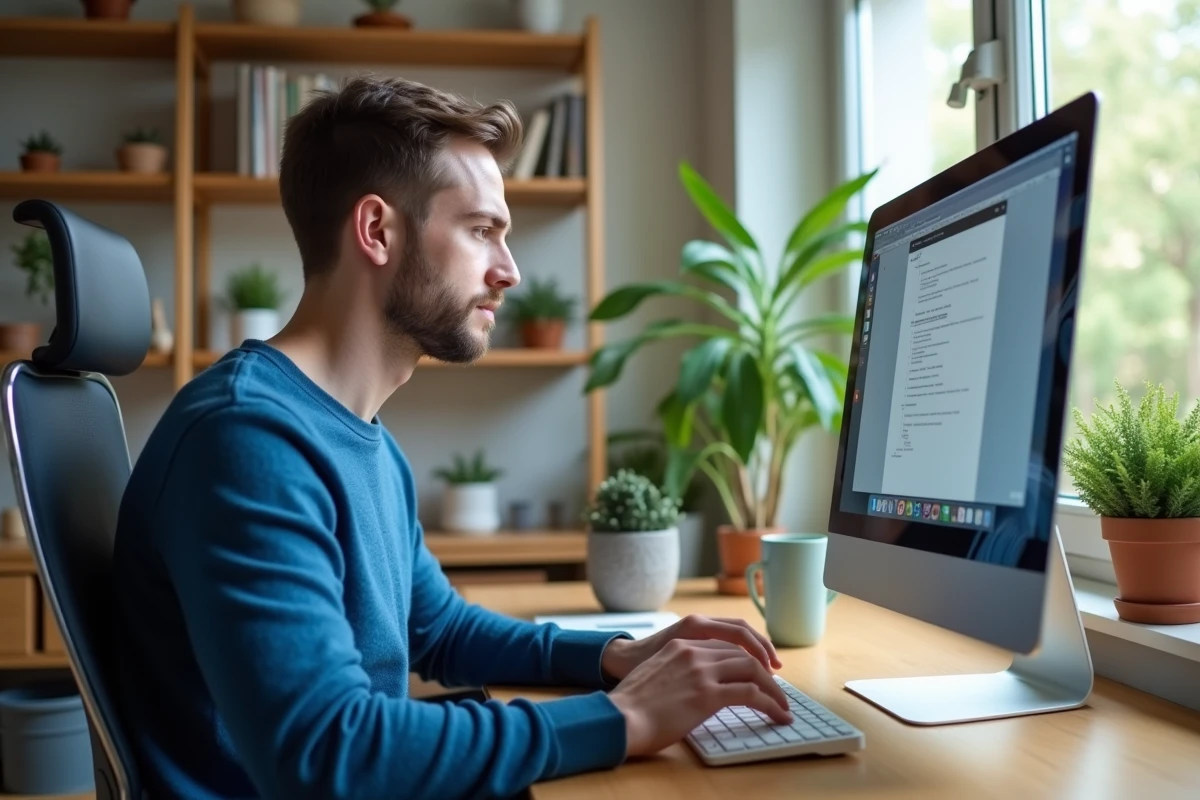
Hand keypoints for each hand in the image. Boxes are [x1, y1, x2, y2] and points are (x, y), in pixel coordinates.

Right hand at [607, 639, 792, 757]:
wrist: (620, 716)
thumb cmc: (631, 704)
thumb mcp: (655, 674)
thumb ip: (677, 671)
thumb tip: (692, 688)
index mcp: (681, 644)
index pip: (726, 642)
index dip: (747, 656)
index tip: (759, 669)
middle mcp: (694, 651)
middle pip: (743, 653)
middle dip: (765, 670)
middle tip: (777, 687)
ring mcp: (702, 671)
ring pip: (752, 671)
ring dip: (773, 689)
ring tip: (782, 705)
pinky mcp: (708, 694)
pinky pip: (751, 694)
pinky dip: (771, 704)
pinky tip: (778, 715)